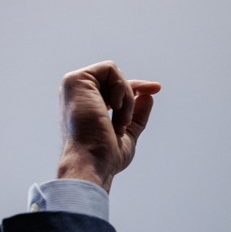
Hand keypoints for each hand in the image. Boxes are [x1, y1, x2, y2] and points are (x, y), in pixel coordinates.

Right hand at [57, 61, 160, 191]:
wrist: (93, 162)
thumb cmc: (106, 156)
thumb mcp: (128, 133)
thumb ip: (136, 114)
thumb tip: (148, 96)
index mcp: (85, 107)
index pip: (113, 89)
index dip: (136, 87)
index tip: (157, 88)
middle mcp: (77, 95)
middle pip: (114, 79)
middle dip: (132, 93)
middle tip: (128, 120)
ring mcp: (74, 87)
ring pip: (114, 74)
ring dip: (127, 98)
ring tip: (121, 121)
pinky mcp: (75, 80)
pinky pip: (110, 69)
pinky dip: (121, 88)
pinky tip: (116, 108)